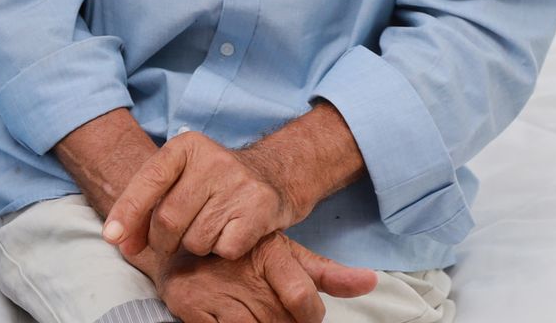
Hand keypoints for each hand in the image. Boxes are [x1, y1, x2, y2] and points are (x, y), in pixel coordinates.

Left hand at [104, 130, 299, 260]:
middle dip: (163, 240)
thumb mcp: (180, 177)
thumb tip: (118, 240)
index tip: (112, 238)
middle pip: (168, 219)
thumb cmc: (213, 182)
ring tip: (209, 228)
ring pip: (195, 240)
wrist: (273, 175)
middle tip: (172, 240)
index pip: (149, 179)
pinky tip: (230, 233)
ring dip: (195, 246)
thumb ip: (146, 205)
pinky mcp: (260, 207)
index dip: (127, 212)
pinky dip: (222, 251)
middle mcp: (213, 159)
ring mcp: (238, 183)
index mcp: (185, 146)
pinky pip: (224, 249)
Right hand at [154, 235, 376, 322]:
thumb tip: (371, 281)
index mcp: (269, 252)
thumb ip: (327, 273)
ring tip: (256, 313)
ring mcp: (213, 289)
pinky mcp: (190, 306)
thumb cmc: (245, 253)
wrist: (183, 242)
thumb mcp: (287, 255)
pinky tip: (235, 317)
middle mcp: (241, 268)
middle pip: (280, 322)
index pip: (302, 299)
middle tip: (273, 310)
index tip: (305, 316)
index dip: (310, 317)